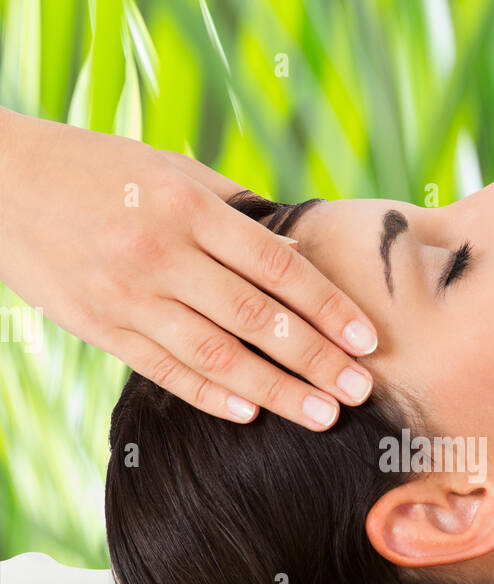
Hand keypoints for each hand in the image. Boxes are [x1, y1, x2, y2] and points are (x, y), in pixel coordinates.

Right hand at [0, 109, 377, 427]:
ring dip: (275, 390)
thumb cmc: (98, 170)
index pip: (276, 266)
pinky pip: (166, 370)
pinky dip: (210, 395)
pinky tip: (250, 414)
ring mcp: (128, 297)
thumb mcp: (168, 169)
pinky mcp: (100, 328)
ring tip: (322, 415)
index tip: (366, 338)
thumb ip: (234, 208)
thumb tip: (298, 251)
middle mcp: (161, 254)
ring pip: (216, 355)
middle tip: (361, 389)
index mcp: (186, 208)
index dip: (327, 306)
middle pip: (256, 318)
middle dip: (315, 358)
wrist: (0, 185)